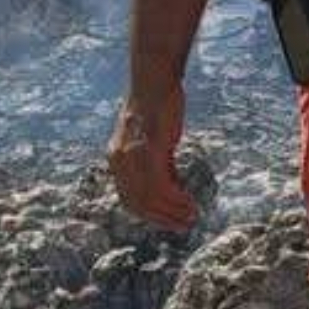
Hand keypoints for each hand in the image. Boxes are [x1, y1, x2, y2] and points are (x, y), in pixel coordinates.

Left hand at [106, 89, 198, 230]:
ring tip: (192, 216)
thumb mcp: (154, 141)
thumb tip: (172, 187)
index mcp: (117, 159)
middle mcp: (120, 161)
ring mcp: (133, 156)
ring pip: (150, 198)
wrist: (154, 82)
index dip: (151, 216)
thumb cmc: (157, 107)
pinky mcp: (149, 150)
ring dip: (172, 212)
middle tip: (185, 225)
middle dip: (162, 219)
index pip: (129, 200)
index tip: (172, 222)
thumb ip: (158, 163)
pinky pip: (161, 186)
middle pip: (138, 203)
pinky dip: (176, 199)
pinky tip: (190, 202)